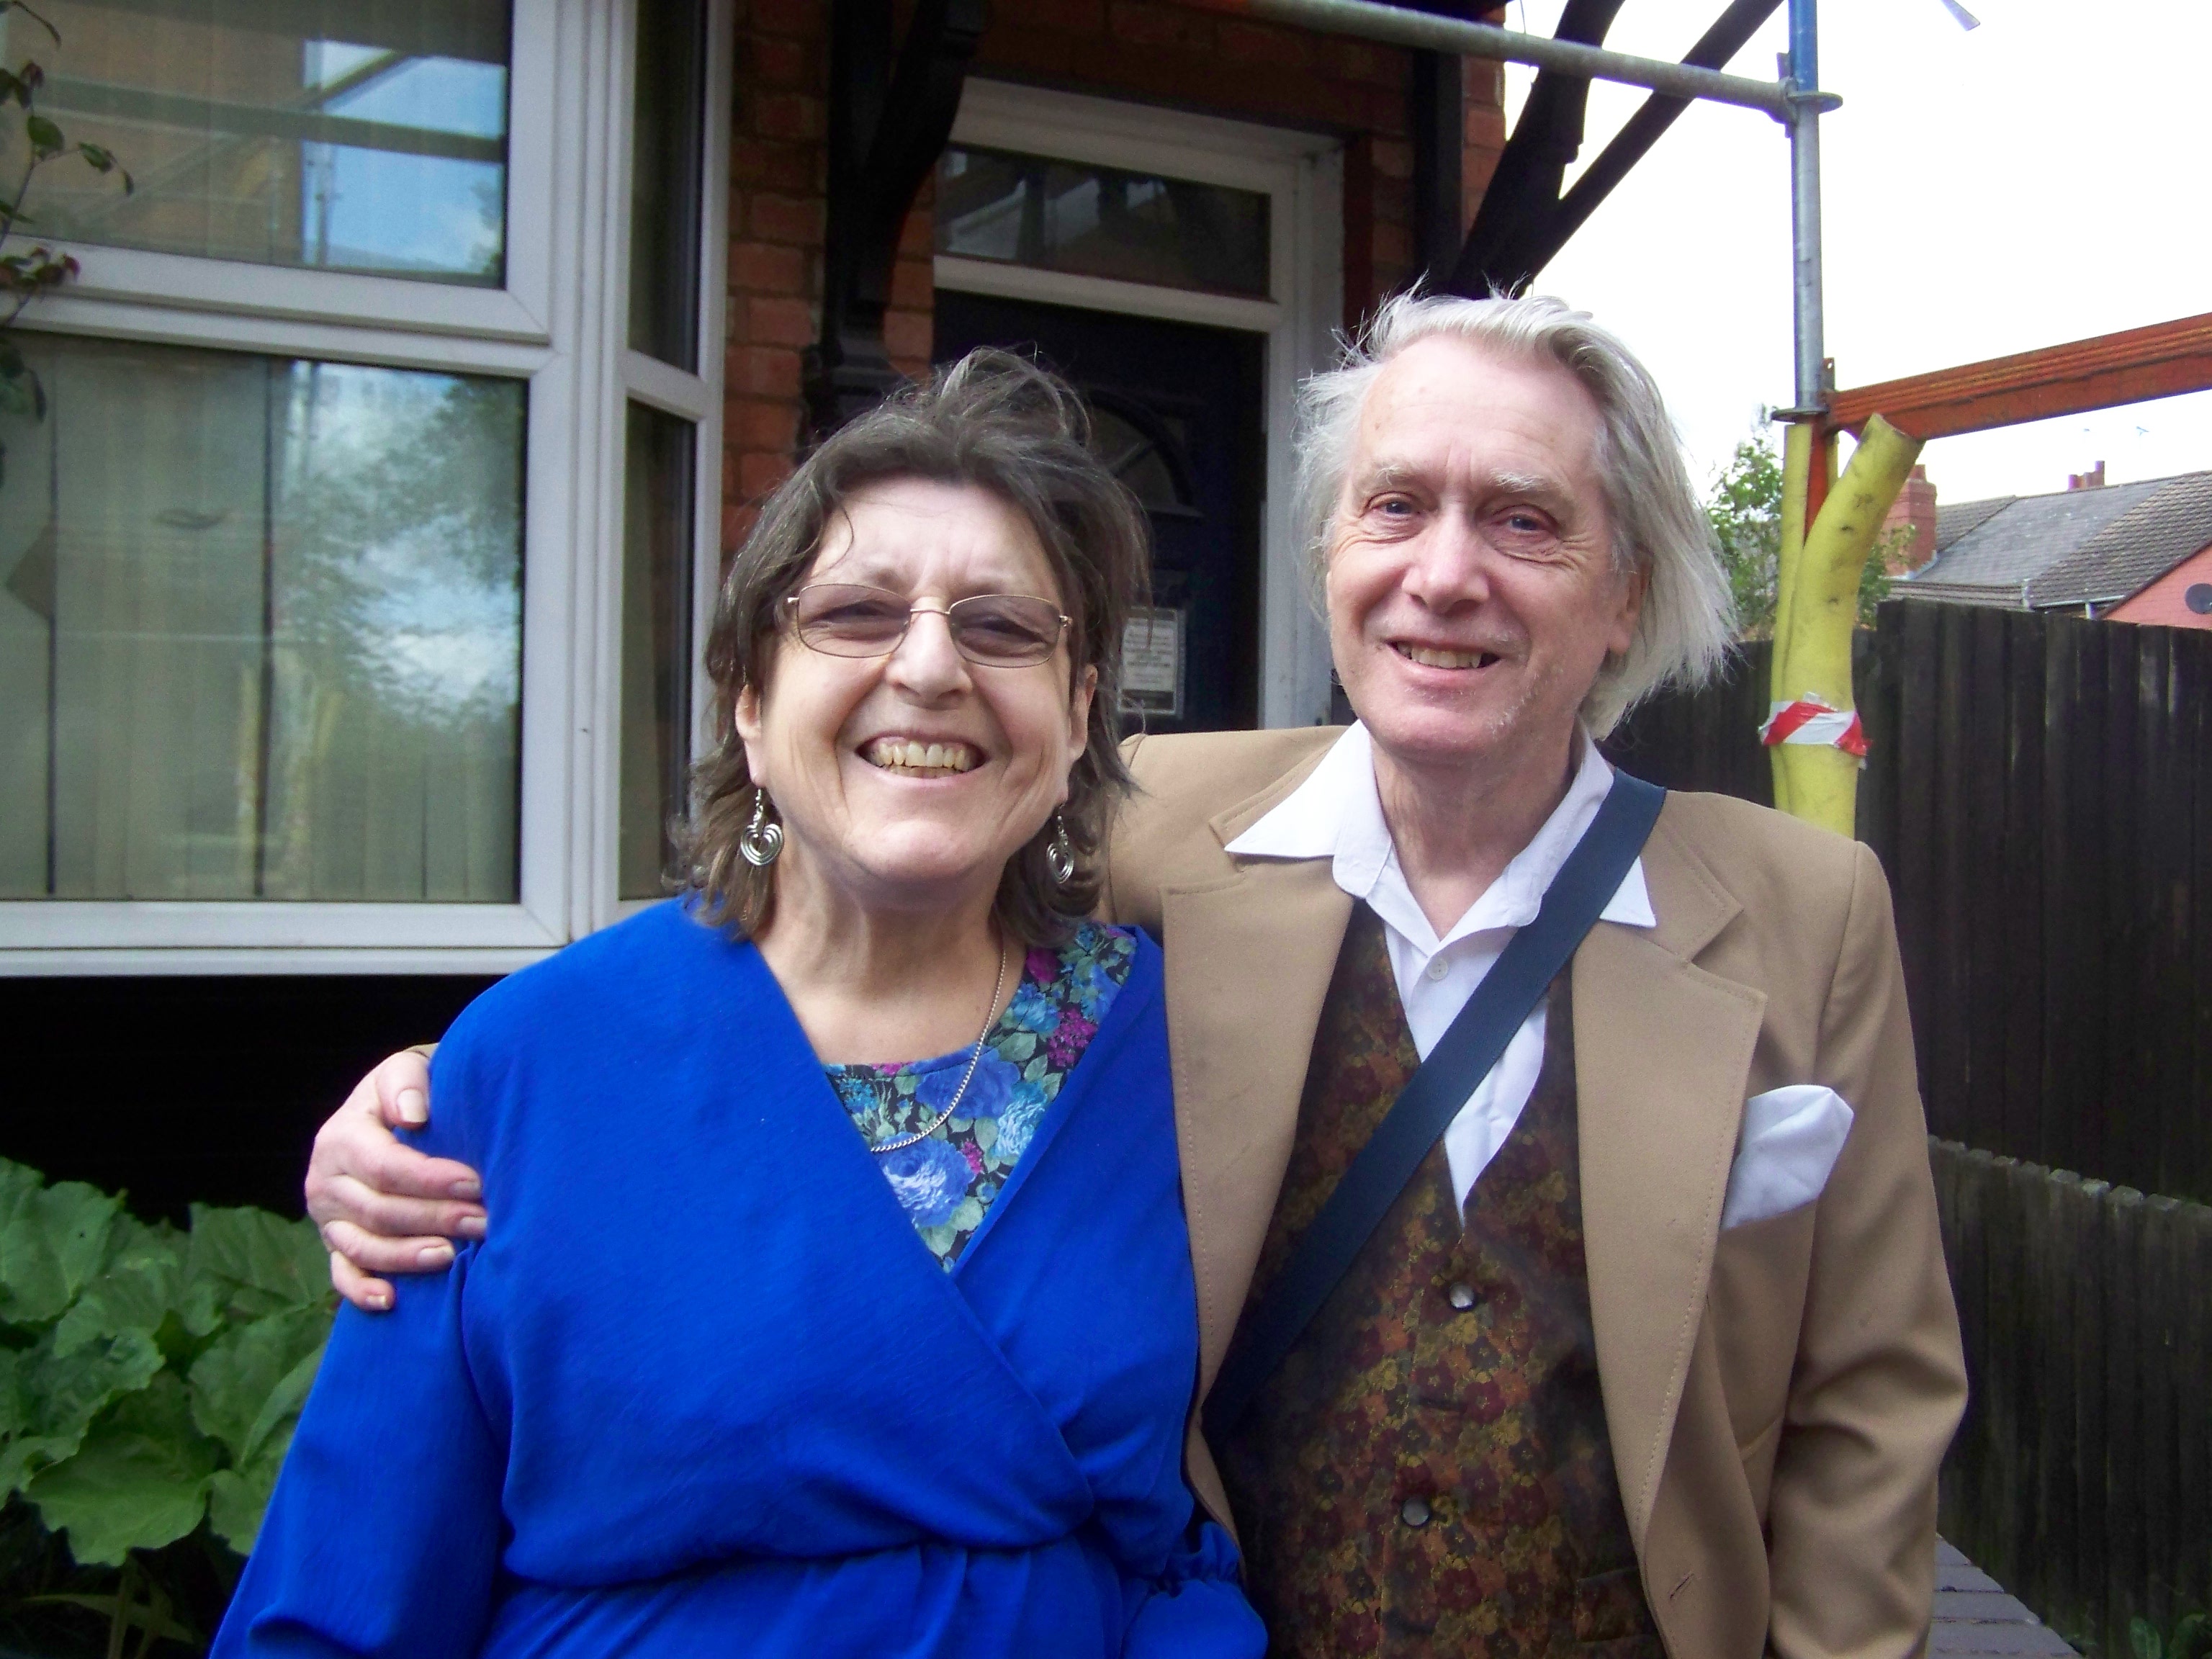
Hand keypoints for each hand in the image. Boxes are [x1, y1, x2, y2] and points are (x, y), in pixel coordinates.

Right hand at [306, 1049, 486, 1311]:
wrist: (393, 1108)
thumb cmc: (411, 1091)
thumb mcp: (406, 1069)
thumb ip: (407, 1082)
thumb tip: (413, 1116)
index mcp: (341, 1137)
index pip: (385, 1167)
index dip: (430, 1179)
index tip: (475, 1183)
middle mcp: (325, 1181)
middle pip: (379, 1211)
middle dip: (434, 1218)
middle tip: (484, 1221)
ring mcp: (327, 1218)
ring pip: (364, 1247)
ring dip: (408, 1257)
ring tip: (452, 1256)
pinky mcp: (335, 1245)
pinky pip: (343, 1275)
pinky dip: (363, 1291)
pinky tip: (392, 1300)